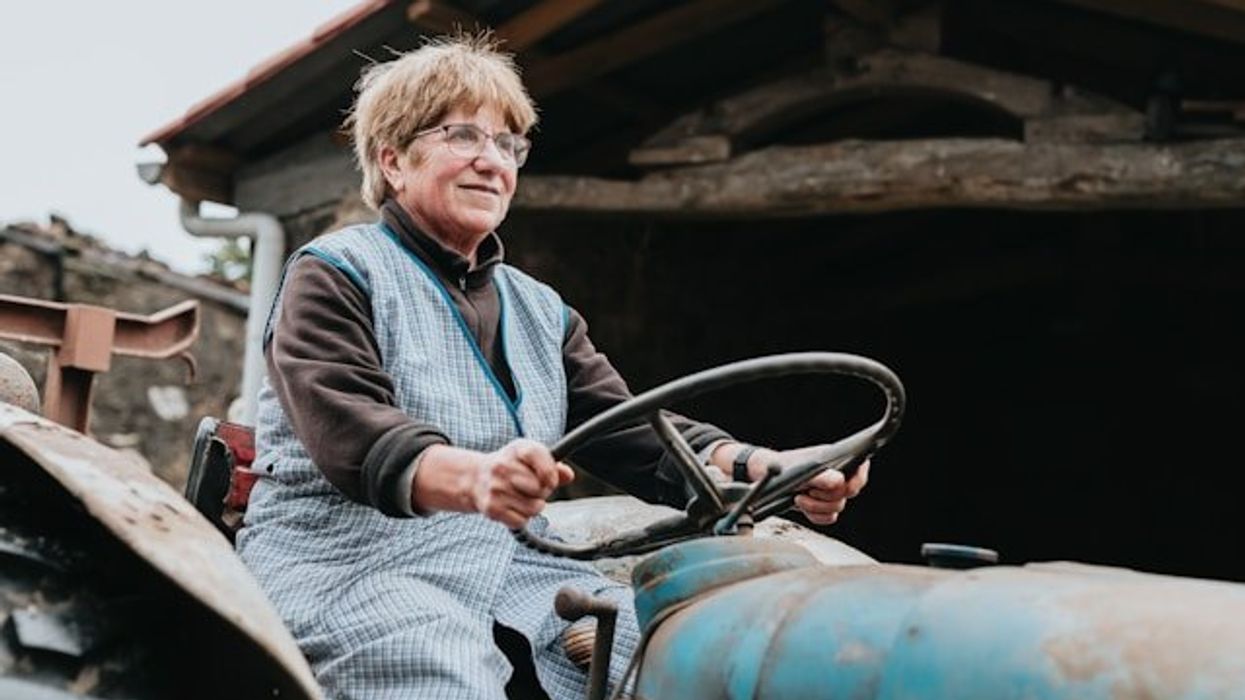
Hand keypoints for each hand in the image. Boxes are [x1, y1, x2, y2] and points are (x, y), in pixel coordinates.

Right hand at [413, 439, 574, 527]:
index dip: (550, 471)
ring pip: (535, 508)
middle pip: (541, 488)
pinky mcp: (492, 508)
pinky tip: (512, 507)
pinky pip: (522, 521)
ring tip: (522, 498)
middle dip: (543, 492)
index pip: (537, 455)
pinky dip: (521, 518)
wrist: (476, 479)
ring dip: (534, 507)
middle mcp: (502, 466)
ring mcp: (496, 488)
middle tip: (532, 489)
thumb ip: (552, 466)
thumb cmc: (511, 467)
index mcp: (517, 448)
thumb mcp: (531, 459)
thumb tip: (568, 475)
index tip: (551, 480)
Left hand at [789, 458, 868, 525]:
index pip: (860, 467)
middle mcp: (836, 475)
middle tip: (810, 491)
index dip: (858, 478)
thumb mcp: (800, 471)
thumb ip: (820, 477)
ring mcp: (829, 492)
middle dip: (829, 495)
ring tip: (799, 497)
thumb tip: (840, 482)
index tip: (847, 485)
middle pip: (851, 491)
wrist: (765, 477)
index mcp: (836, 459)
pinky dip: (815, 515)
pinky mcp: (822, 506)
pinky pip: (829, 517)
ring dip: (817, 506)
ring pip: (838, 506)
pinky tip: (801, 506)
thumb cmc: (783, 468)